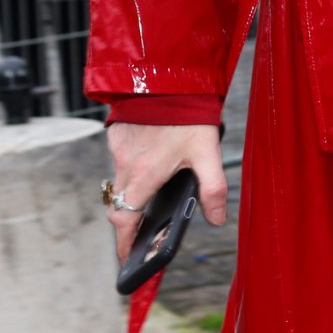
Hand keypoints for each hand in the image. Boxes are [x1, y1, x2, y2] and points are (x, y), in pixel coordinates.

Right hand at [105, 123, 225, 264]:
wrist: (168, 75)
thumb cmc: (188, 115)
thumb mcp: (208, 153)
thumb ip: (213, 189)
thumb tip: (216, 220)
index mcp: (145, 175)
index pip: (125, 220)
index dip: (124, 243)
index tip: (127, 257)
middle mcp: (126, 165)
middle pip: (119, 206)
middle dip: (126, 224)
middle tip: (138, 236)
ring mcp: (118, 149)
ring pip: (119, 182)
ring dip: (130, 195)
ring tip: (150, 199)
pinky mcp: (116, 134)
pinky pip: (120, 160)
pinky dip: (130, 168)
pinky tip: (150, 162)